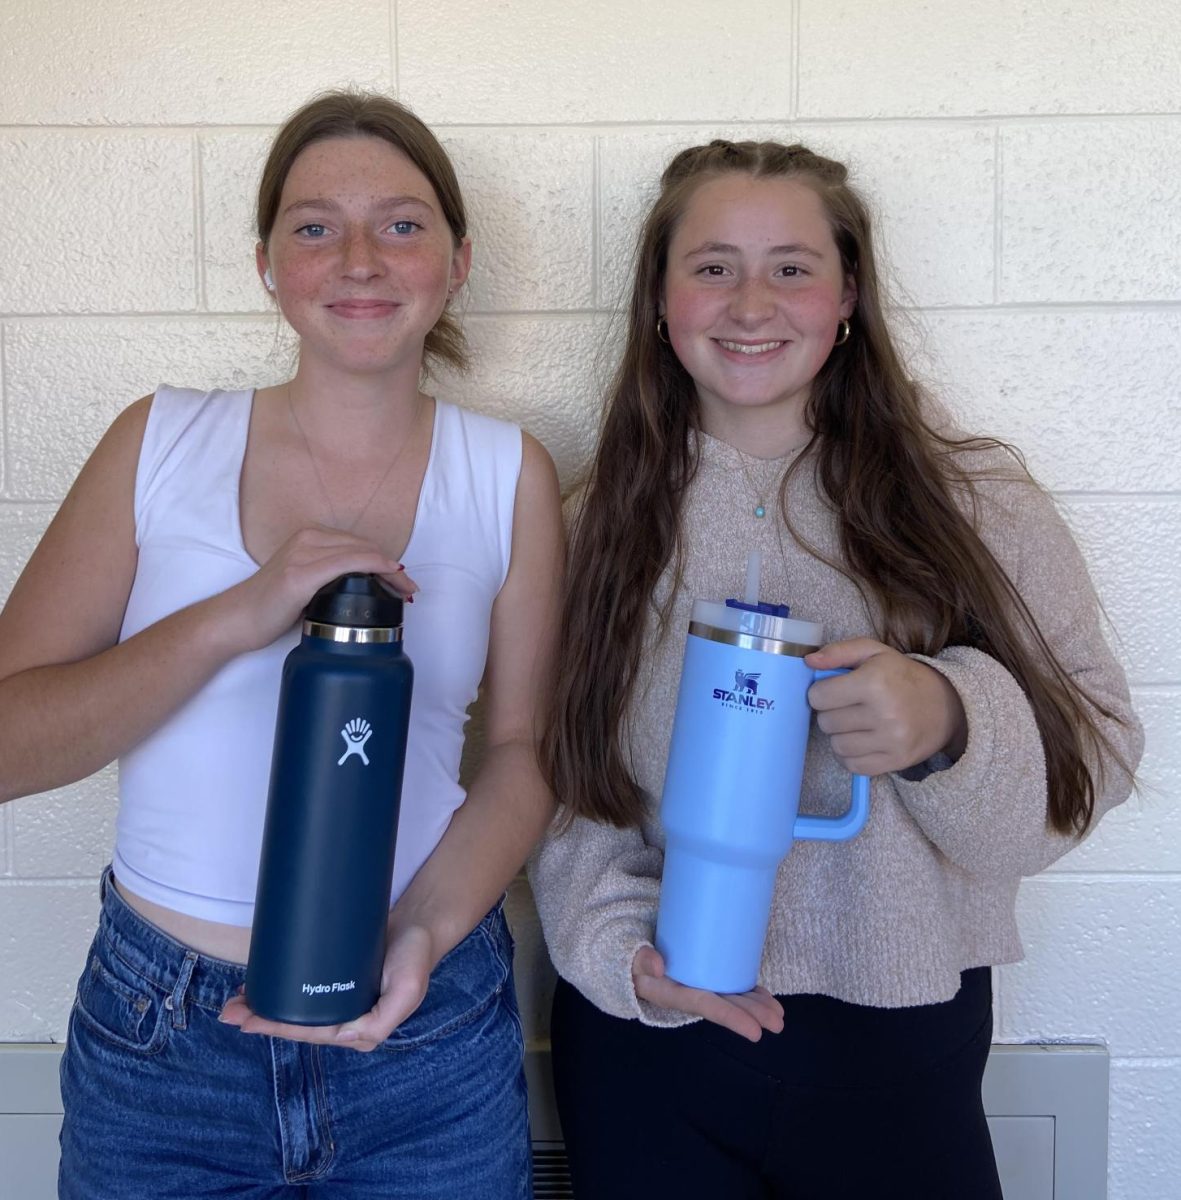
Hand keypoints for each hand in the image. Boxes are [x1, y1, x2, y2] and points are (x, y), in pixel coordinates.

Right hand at [215, 526, 418, 652]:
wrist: (236, 620)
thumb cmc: (270, 607)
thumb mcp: (305, 584)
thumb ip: (330, 578)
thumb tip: (364, 589)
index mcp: (309, 537)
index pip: (359, 545)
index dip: (385, 562)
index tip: (402, 582)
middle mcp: (307, 538)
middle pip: (365, 547)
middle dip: (393, 568)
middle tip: (410, 590)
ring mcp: (303, 553)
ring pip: (362, 553)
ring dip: (390, 570)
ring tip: (406, 591)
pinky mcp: (300, 573)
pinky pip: (348, 562)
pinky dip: (374, 566)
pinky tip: (389, 575)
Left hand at [219, 923, 433, 1050]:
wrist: (421, 923)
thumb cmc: (415, 956)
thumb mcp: (408, 989)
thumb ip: (383, 1019)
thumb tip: (346, 1036)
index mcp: (360, 1029)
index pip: (311, 1033)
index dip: (278, 1029)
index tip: (248, 1021)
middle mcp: (347, 1018)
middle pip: (297, 1024)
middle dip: (262, 1019)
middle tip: (230, 1011)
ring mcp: (340, 998)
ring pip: (295, 1008)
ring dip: (265, 1006)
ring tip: (236, 1001)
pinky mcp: (336, 978)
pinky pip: (303, 989)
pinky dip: (279, 989)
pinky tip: (261, 984)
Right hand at [631, 946, 783, 1041]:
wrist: (629, 961)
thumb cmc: (631, 962)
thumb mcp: (631, 961)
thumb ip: (641, 960)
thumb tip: (658, 966)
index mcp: (673, 994)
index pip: (706, 1006)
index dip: (731, 1018)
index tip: (756, 1031)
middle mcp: (689, 994)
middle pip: (724, 1005)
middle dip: (752, 1014)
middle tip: (778, 1022)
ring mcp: (698, 986)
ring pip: (730, 998)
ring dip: (755, 1006)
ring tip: (779, 1014)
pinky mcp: (704, 976)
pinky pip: (728, 986)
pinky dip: (747, 992)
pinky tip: (765, 997)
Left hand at [805, 638, 967, 775]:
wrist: (945, 705)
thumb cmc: (902, 676)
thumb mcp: (873, 652)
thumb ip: (838, 652)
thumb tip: (808, 661)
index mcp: (874, 682)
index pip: (819, 697)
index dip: (821, 692)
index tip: (834, 690)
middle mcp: (883, 713)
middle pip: (826, 723)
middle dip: (831, 713)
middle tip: (848, 706)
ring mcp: (891, 741)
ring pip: (837, 746)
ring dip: (840, 735)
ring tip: (856, 723)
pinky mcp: (895, 761)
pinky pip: (853, 766)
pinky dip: (851, 755)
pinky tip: (862, 740)